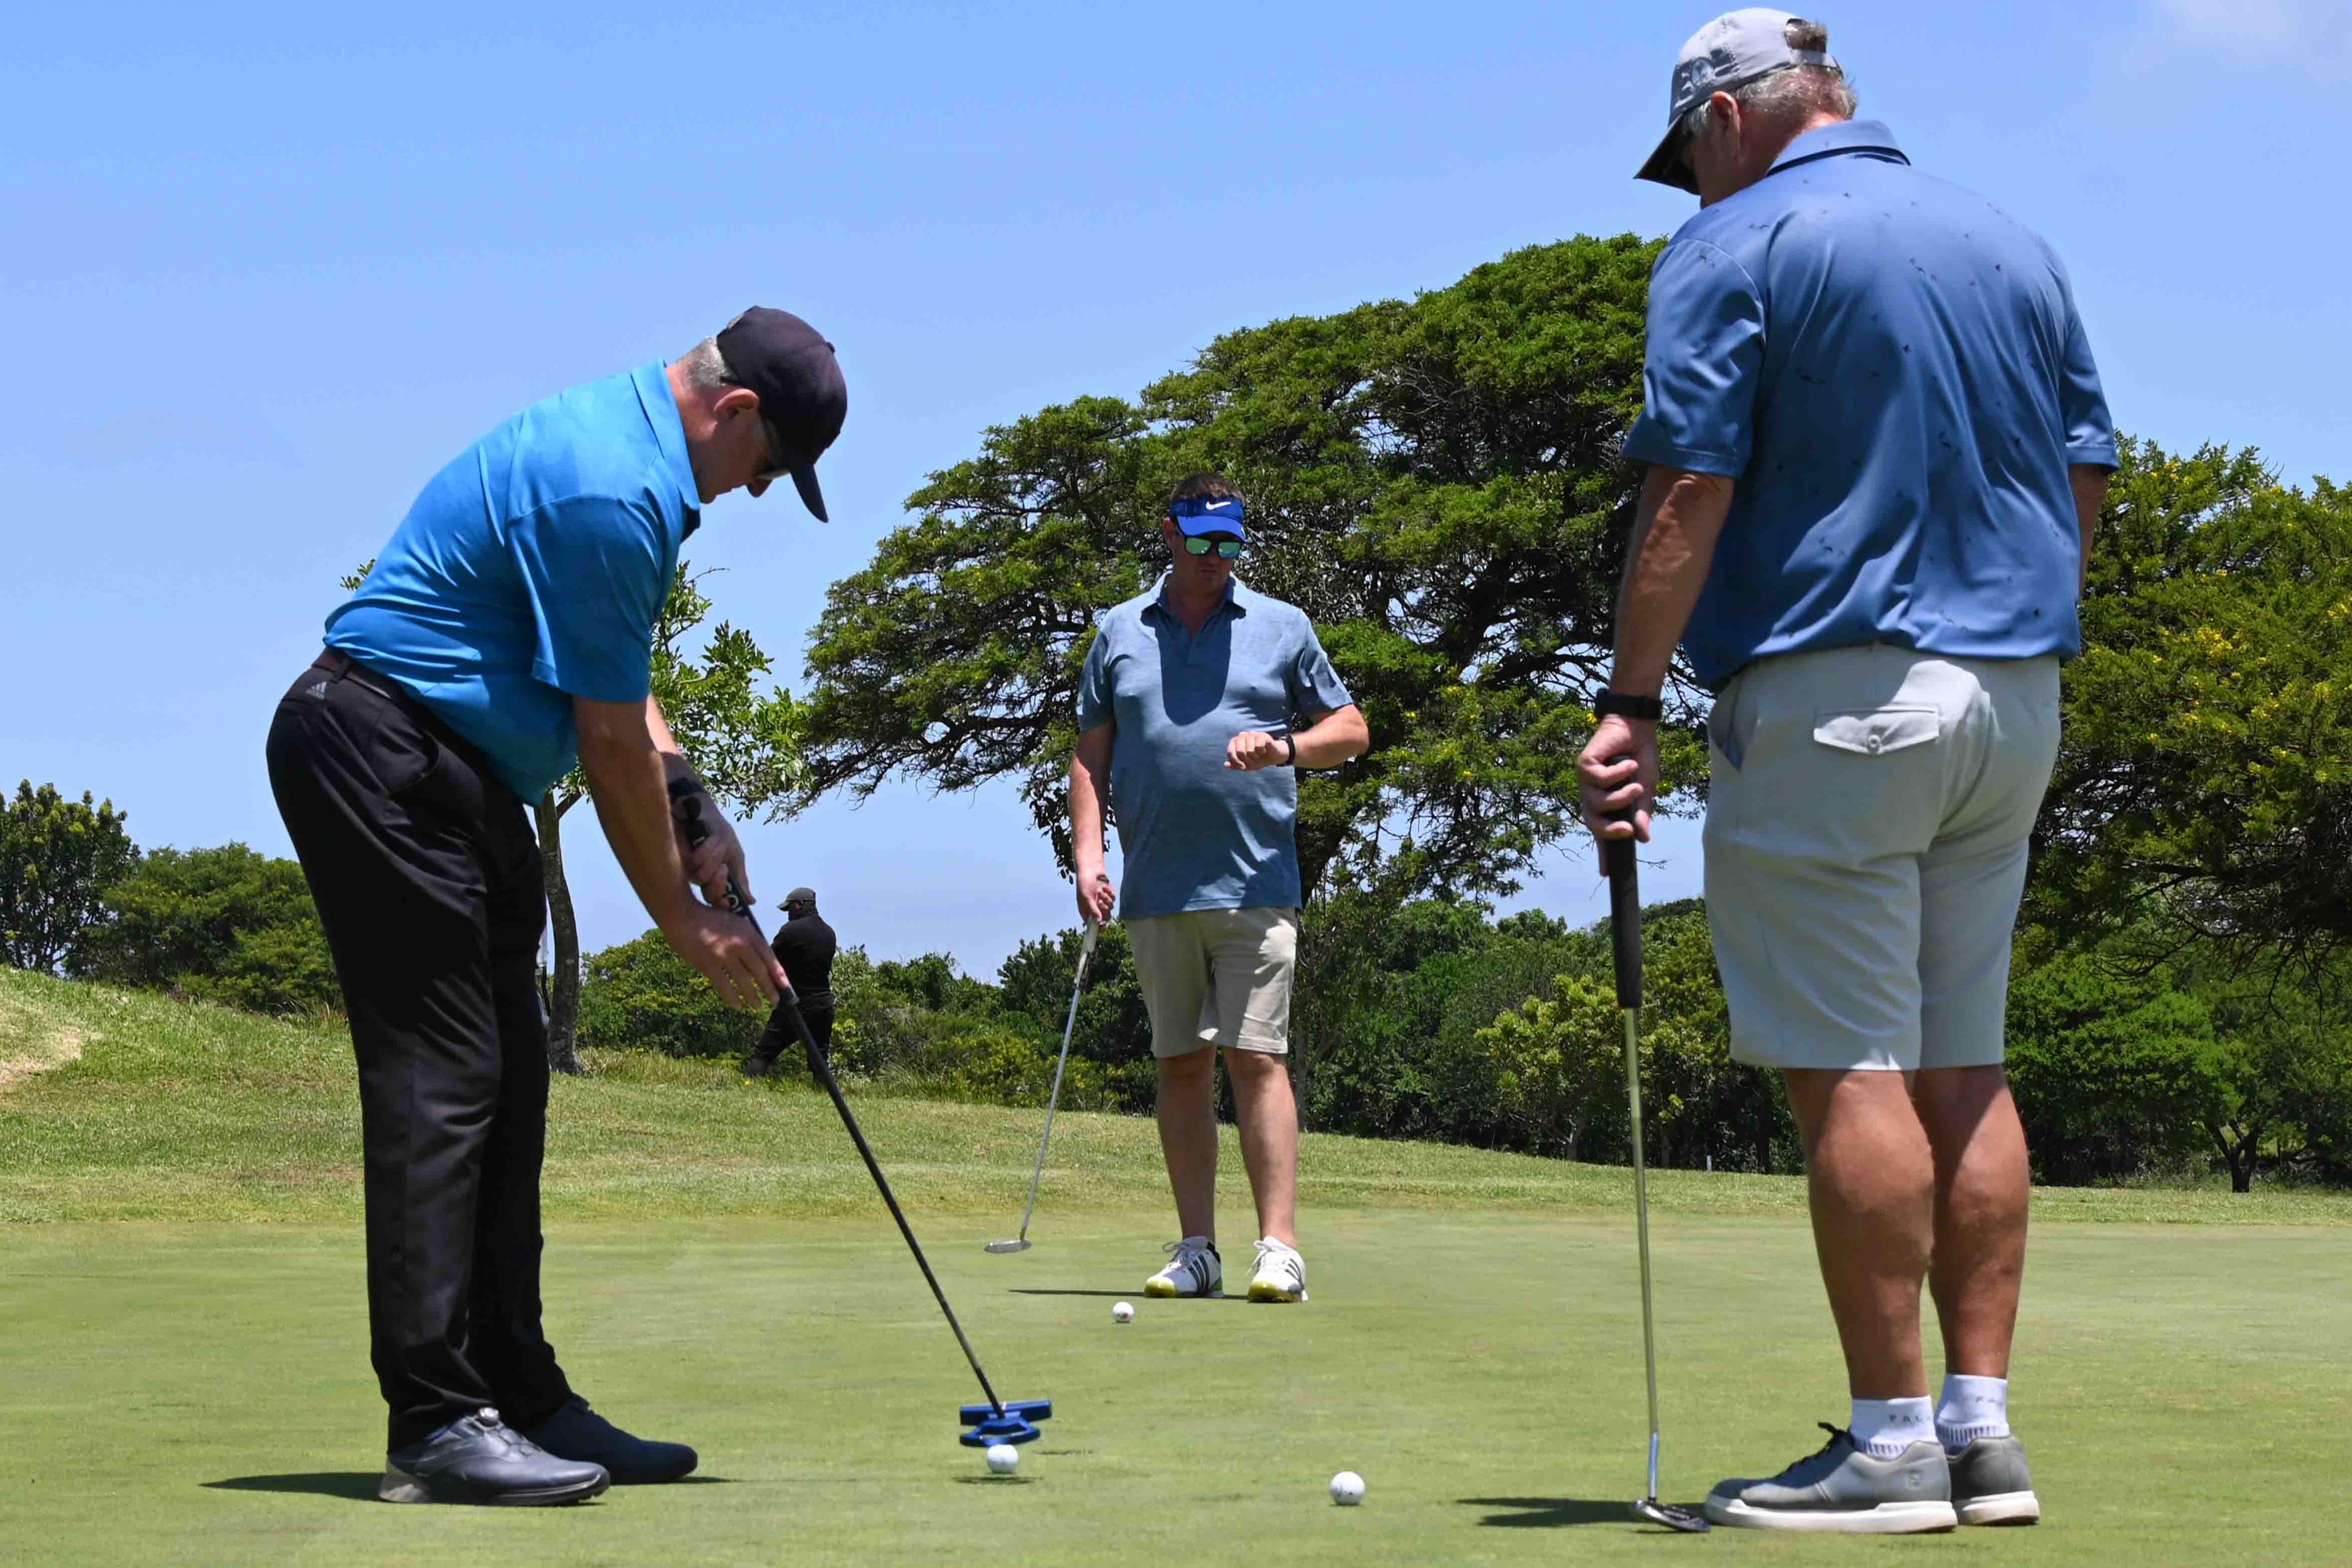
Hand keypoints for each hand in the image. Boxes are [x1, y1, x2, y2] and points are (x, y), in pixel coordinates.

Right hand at [661, 902, 784, 1010]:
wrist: (683, 915)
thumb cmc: (709, 918)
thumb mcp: (735, 922)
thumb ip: (747, 939)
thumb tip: (757, 961)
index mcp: (748, 932)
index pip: (768, 956)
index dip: (778, 973)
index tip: (785, 986)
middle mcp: (740, 944)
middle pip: (759, 971)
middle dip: (769, 988)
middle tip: (775, 1001)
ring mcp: (724, 955)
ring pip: (744, 981)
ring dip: (752, 997)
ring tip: (757, 1006)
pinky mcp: (708, 965)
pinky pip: (724, 986)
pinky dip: (732, 998)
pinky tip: (738, 1006)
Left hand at [673, 794, 752, 911]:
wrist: (701, 810)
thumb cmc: (717, 831)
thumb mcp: (734, 854)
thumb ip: (740, 878)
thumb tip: (751, 901)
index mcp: (715, 880)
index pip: (718, 900)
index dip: (724, 904)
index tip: (729, 904)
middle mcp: (701, 878)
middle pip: (709, 894)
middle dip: (718, 882)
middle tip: (724, 869)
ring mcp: (688, 870)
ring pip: (701, 878)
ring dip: (714, 858)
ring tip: (718, 842)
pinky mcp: (678, 859)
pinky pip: (694, 862)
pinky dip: (706, 850)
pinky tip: (708, 838)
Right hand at [1075, 860, 1115, 924]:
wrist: (1091, 869)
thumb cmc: (1085, 883)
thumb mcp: (1086, 897)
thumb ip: (1092, 909)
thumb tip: (1098, 921)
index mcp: (1086, 910)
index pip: (1093, 924)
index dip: (1098, 927)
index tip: (1103, 927)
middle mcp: (1095, 908)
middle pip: (1105, 918)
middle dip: (1104, 910)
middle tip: (1100, 902)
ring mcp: (1103, 902)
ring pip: (1110, 908)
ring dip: (1106, 899)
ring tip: (1100, 891)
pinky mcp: (1109, 895)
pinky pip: (1113, 899)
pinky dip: (1109, 893)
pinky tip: (1104, 887)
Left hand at [1225, 730, 1287, 770]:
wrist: (1273, 757)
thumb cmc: (1257, 760)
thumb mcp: (1246, 765)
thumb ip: (1235, 765)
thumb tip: (1225, 765)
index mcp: (1236, 742)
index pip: (1231, 752)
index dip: (1236, 761)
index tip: (1243, 767)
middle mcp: (1242, 736)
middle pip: (1240, 751)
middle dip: (1247, 760)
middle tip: (1253, 759)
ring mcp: (1252, 734)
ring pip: (1250, 750)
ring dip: (1256, 757)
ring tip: (1259, 755)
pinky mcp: (1262, 735)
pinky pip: (1259, 746)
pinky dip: (1262, 752)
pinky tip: (1264, 750)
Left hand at [1577, 713, 1657, 871]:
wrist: (1637, 728)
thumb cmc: (1640, 758)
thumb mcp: (1646, 790)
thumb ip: (1642, 813)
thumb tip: (1643, 838)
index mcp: (1606, 803)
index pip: (1602, 832)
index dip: (1604, 852)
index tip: (1606, 873)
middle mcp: (1592, 794)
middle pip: (1593, 823)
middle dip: (1610, 831)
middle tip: (1628, 829)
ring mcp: (1585, 781)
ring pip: (1597, 802)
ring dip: (1621, 796)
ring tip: (1636, 783)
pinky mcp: (1583, 765)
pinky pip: (1600, 779)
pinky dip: (1618, 773)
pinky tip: (1627, 763)